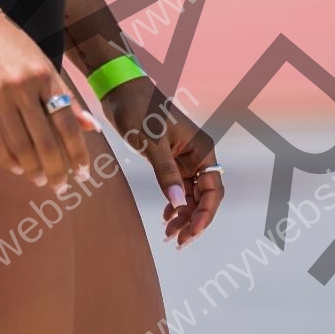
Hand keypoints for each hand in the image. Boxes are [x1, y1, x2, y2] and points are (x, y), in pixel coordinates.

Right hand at [0, 11, 96, 188]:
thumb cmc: (14, 46)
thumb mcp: (46, 64)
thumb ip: (67, 96)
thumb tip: (91, 127)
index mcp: (46, 76)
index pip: (67, 123)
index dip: (77, 152)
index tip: (84, 172)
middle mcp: (24, 87)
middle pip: (45, 140)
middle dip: (57, 169)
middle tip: (62, 186)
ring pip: (20, 144)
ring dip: (33, 168)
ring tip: (40, 179)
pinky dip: (7, 159)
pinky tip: (17, 168)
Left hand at [101, 78, 222, 246]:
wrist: (122, 91)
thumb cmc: (138, 110)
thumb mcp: (151, 143)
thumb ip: (166, 173)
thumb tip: (179, 204)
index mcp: (202, 150)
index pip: (213, 190)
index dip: (205, 215)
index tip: (191, 234)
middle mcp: (198, 156)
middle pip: (205, 197)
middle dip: (194, 221)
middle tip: (177, 243)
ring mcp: (185, 159)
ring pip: (191, 196)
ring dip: (183, 217)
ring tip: (169, 236)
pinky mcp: (170, 160)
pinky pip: (179, 189)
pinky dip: (174, 205)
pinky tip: (165, 219)